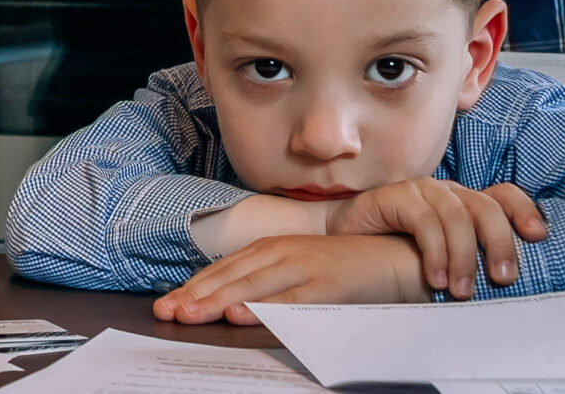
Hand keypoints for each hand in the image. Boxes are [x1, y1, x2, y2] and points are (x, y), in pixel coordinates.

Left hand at [152, 234, 427, 324]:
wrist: (397, 258)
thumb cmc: (344, 267)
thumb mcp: (297, 268)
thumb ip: (266, 281)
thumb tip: (227, 303)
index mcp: (272, 248)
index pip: (223, 270)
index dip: (194, 288)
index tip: (167, 305)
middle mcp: (282, 252)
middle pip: (230, 277)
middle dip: (195, 296)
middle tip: (167, 312)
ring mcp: (304, 266)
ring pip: (253, 286)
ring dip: (218, 301)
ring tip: (190, 314)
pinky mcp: (327, 284)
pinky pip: (291, 299)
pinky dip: (265, 307)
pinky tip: (242, 316)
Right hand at [327, 180, 549, 299]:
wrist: (343, 242)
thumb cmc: (395, 254)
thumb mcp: (441, 259)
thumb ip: (468, 262)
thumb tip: (506, 289)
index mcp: (464, 203)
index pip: (503, 196)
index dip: (524, 211)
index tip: (539, 237)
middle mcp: (448, 192)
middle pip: (486, 207)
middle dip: (500, 244)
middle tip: (502, 279)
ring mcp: (423, 190)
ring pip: (457, 217)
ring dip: (463, 258)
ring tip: (460, 291)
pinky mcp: (397, 195)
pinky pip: (425, 220)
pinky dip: (434, 252)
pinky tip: (433, 278)